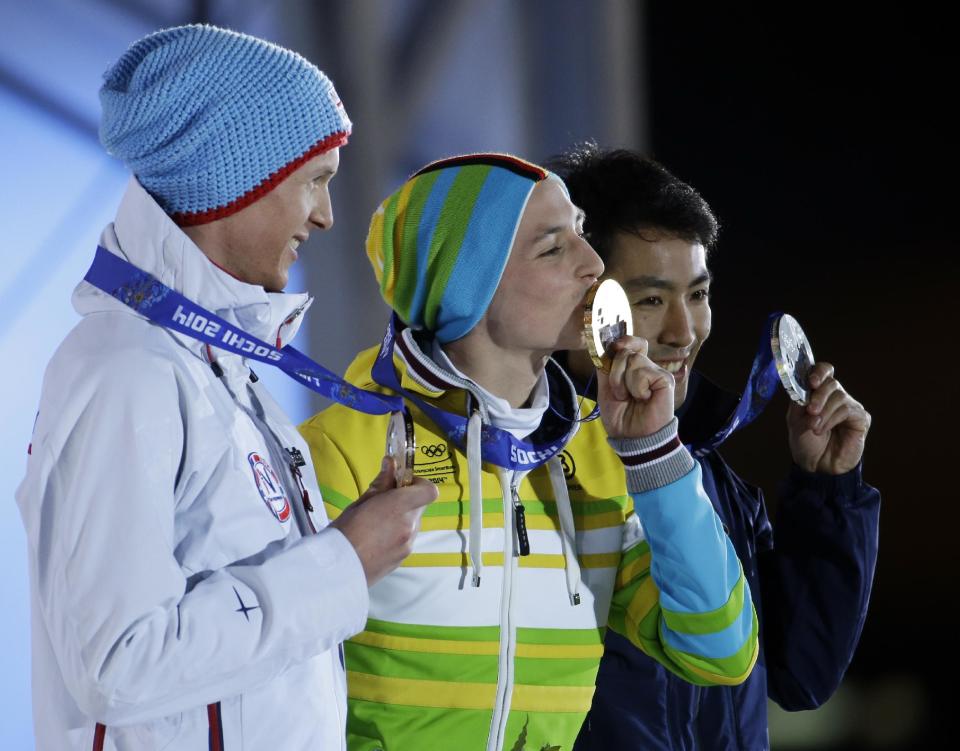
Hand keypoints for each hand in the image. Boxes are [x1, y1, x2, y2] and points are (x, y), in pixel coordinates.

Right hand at [330, 456, 437, 584]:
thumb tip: (391, 463)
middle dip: (406, 501)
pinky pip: (406, 540)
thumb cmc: (344, 532)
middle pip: (420, 506)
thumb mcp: (361, 502)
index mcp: (399, 507)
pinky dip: (397, 535)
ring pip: (413, 524)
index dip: (419, 484)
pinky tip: (376, 539)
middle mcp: (409, 526)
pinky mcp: (403, 559)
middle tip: (384, 502)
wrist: (337, 569)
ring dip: (401, 519)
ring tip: (376, 524)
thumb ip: (382, 483)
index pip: (429, 491)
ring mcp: (408, 545)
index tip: (401, 483)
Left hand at [596, 337, 675, 437]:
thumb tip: (610, 346)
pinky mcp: (665, 379)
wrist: (633, 437)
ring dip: (624, 382)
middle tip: (621, 393)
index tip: (614, 348)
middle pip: (627, 351)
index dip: (622, 342)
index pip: (631, 343)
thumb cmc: (620, 416)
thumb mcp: (605, 388)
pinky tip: (644, 399)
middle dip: (616, 373)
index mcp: (633, 368)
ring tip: (631, 398)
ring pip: (633, 359)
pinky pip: (642, 373)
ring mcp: (657, 372)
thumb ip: (606, 367)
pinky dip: (637, 388)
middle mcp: (646, 367)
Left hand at [787, 362, 870, 474]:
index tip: (811, 382)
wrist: (816, 465)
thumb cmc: (805, 442)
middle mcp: (835, 396)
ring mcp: (849, 406)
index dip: (819, 372)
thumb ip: (799, 400)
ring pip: (839, 396)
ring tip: (814, 427)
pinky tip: (823, 430)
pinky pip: (847, 410)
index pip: (824, 371)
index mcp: (818, 392)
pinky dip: (832, 419)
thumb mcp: (795, 419)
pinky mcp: (861, 418)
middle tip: (810, 410)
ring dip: (824, 412)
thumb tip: (805, 386)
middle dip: (819, 395)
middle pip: (831, 382)